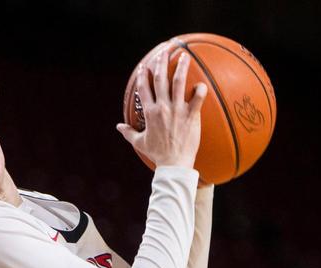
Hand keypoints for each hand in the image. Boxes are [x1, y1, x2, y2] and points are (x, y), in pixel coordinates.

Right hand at [116, 47, 206, 168]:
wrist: (174, 163)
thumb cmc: (157, 154)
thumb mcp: (139, 142)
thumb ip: (128, 132)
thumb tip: (118, 127)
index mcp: (149, 112)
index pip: (144, 88)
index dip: (144, 75)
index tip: (145, 65)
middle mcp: (162, 108)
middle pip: (161, 79)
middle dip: (161, 63)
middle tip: (164, 51)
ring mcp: (177, 110)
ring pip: (179, 83)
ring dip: (182, 67)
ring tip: (185, 56)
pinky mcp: (191, 116)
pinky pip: (198, 99)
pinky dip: (200, 90)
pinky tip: (201, 84)